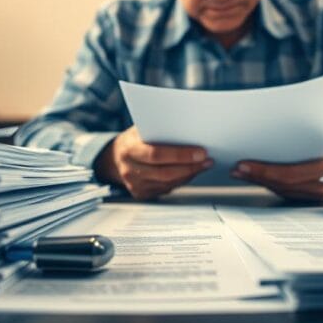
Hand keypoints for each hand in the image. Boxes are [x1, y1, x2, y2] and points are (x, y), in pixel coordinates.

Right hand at [94, 126, 212, 200]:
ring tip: (204, 164)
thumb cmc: (134, 139)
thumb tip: (190, 128)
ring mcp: (135, 185)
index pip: (156, 154)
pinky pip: (167, 189)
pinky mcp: (142, 194)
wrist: (115, 157)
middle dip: (190, 166)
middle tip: (207, 159)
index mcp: (129, 149)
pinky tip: (192, 171)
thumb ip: (160, 129)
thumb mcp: (141, 128)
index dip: (180, 155)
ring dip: (190, 174)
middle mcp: (129, 170)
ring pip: (168, 183)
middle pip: (165, 173)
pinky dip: (182, 180)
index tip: (201, 151)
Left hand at [231, 136, 322, 201]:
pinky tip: (254, 176)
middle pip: (281, 184)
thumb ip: (300, 136)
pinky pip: (285, 191)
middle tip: (236, 168)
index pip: (288, 173)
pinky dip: (268, 184)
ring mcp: (316, 194)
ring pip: (281, 190)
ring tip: (239, 172)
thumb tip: (268, 129)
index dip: (263, 170)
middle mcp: (322, 184)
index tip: (242, 163)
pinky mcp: (310, 197)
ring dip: (258, 181)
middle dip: (256, 176)